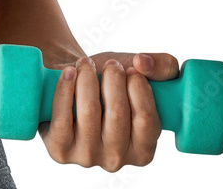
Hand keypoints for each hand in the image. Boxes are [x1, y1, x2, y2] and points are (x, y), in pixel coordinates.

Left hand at [38, 51, 179, 171]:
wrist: (68, 79)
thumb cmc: (107, 80)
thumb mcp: (139, 71)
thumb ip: (162, 65)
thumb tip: (142, 63)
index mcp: (143, 150)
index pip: (147, 120)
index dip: (138, 87)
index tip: (130, 69)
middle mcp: (116, 160)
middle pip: (117, 114)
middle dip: (113, 78)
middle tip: (109, 64)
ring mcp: (87, 157)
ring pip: (89, 111)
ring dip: (87, 77)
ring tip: (86, 64)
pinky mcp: (60, 149)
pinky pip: (62, 116)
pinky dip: (65, 87)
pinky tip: (69, 72)